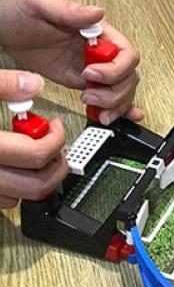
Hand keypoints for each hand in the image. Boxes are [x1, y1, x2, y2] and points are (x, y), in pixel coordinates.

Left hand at [0, 0, 142, 124]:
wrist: (0, 25)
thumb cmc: (18, 11)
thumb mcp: (39, 3)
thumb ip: (68, 9)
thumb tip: (97, 14)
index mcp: (94, 31)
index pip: (124, 52)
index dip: (114, 68)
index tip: (89, 74)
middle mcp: (96, 49)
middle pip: (128, 73)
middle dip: (115, 91)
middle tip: (89, 97)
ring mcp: (88, 66)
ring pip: (121, 87)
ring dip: (116, 103)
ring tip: (97, 112)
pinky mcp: (76, 79)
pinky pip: (104, 92)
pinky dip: (118, 106)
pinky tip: (122, 115)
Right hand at [0, 70, 67, 208]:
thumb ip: (2, 85)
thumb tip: (33, 84)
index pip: (38, 154)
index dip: (56, 137)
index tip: (55, 124)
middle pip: (38, 185)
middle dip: (55, 163)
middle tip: (55, 143)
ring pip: (21, 199)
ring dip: (38, 177)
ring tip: (37, 152)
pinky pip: (3, 202)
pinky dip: (16, 187)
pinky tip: (15, 165)